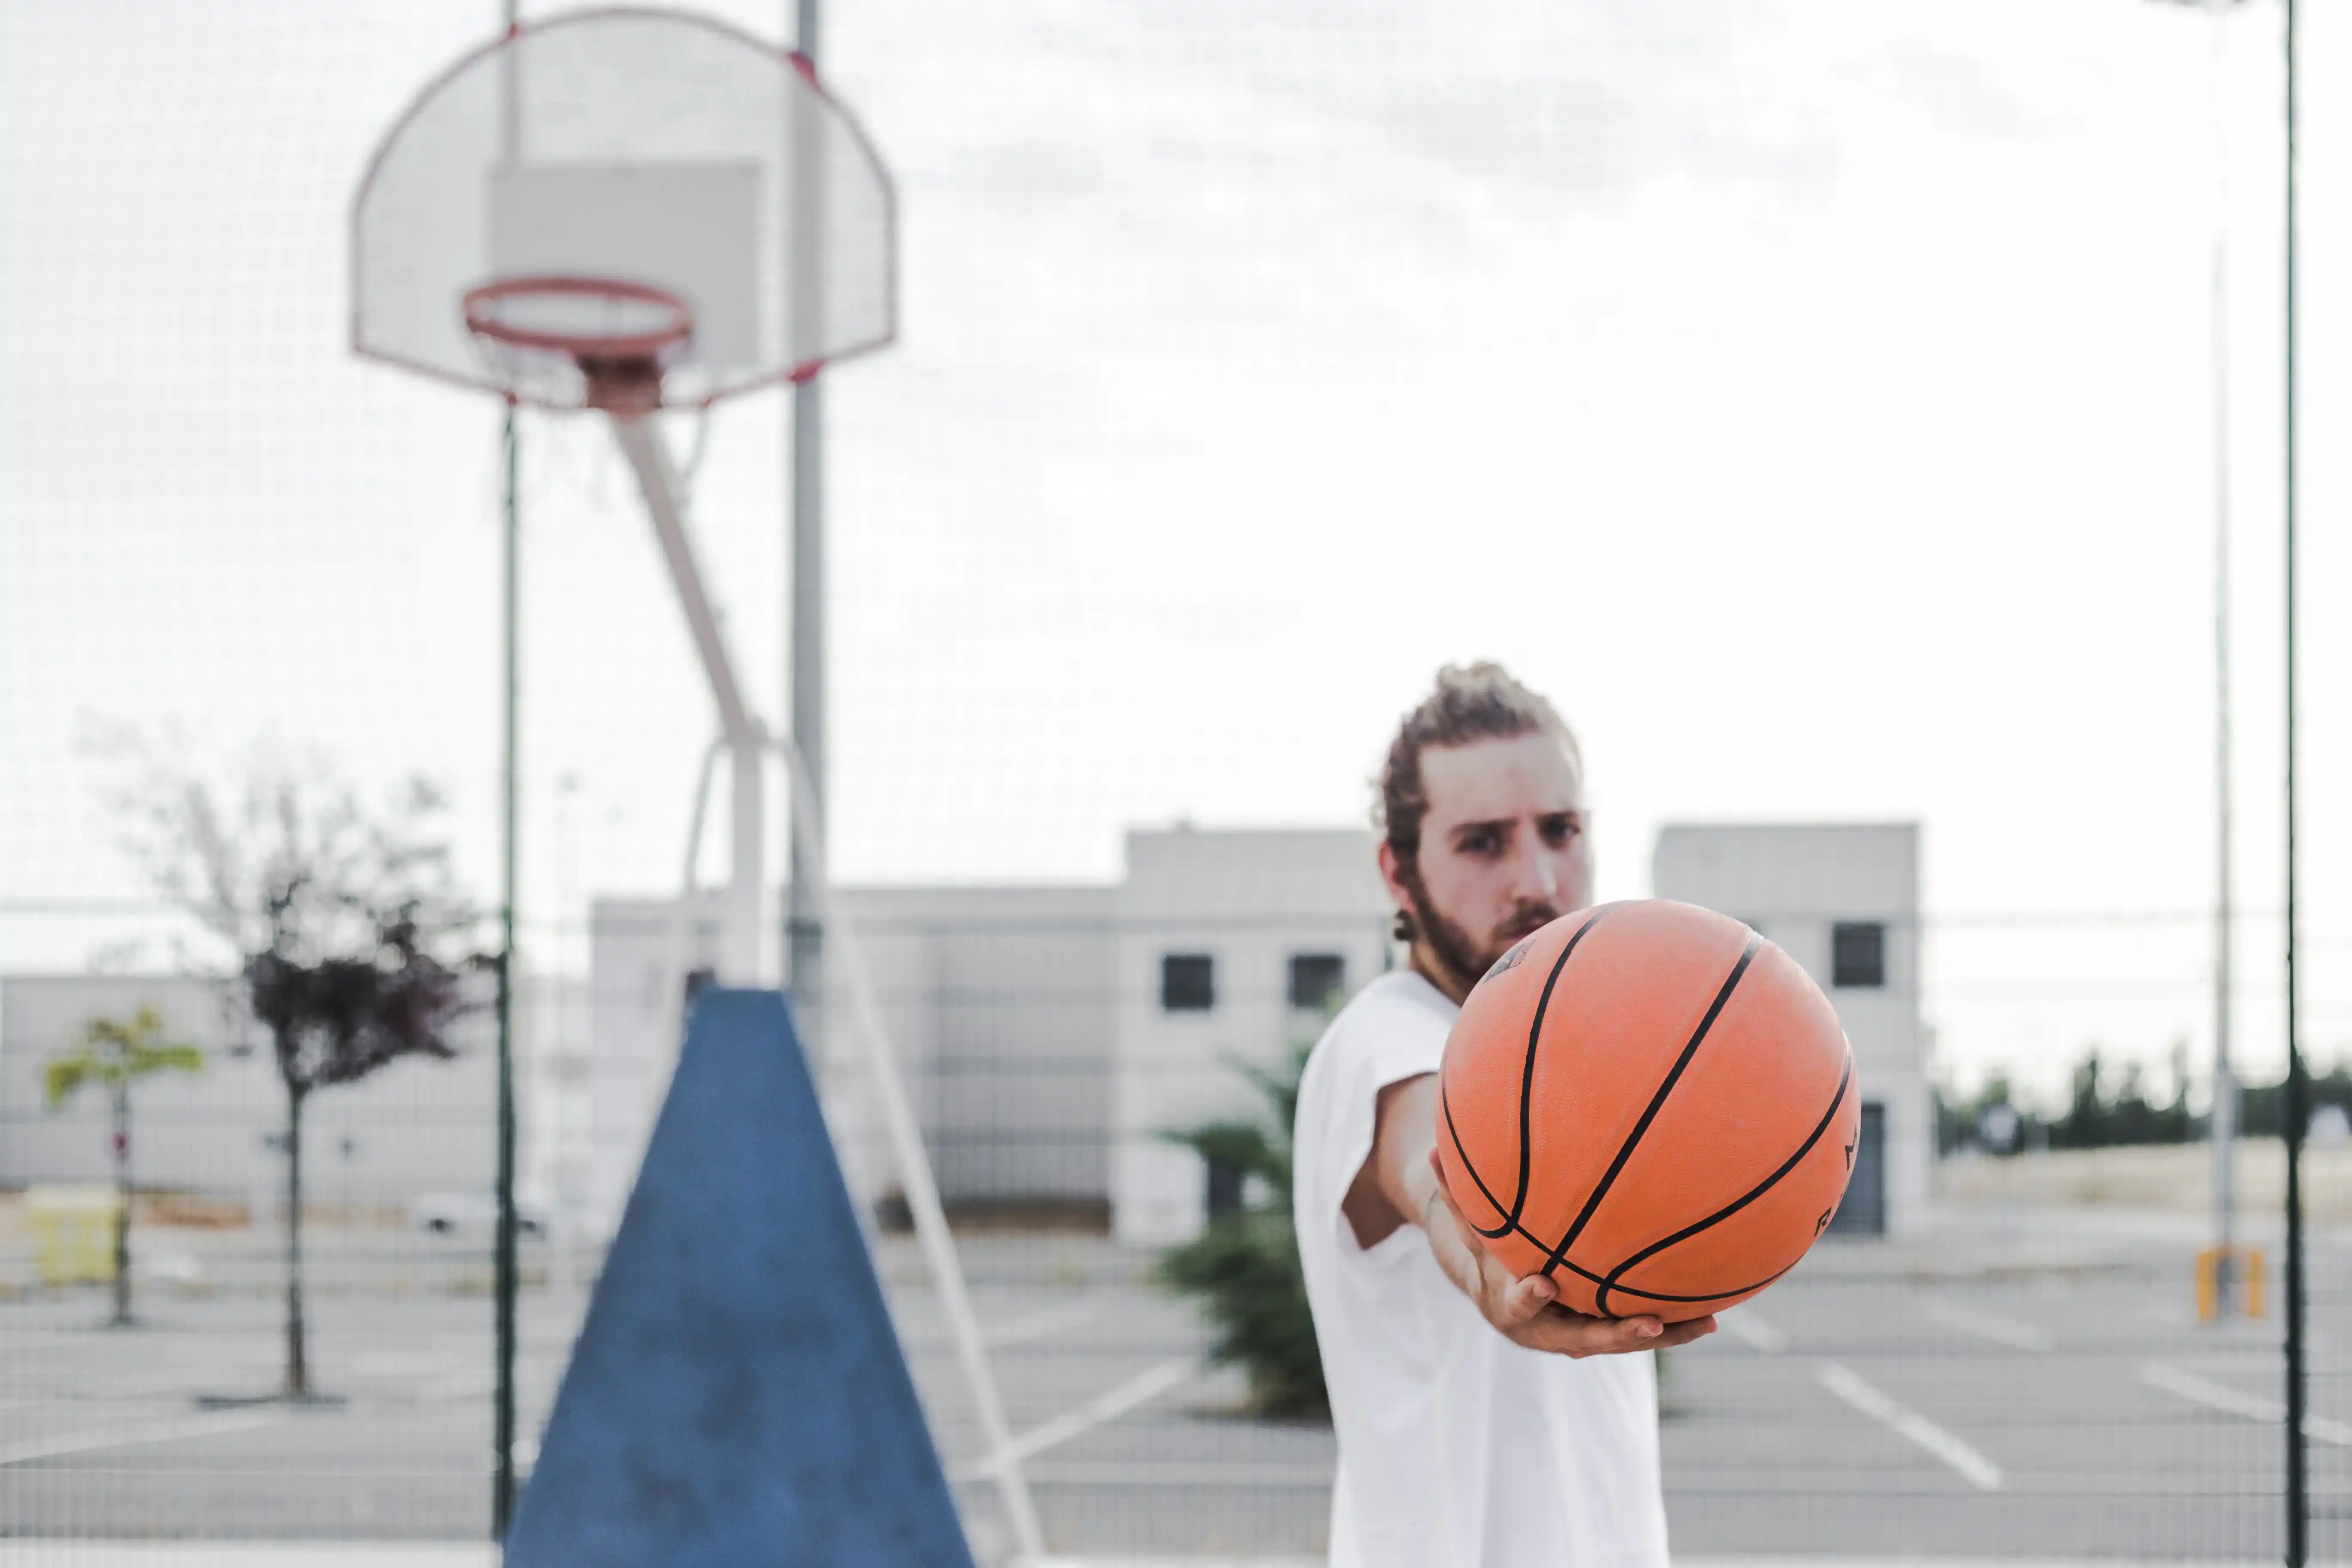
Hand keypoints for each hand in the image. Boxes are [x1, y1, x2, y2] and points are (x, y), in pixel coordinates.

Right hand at [1418, 1156, 1718, 1357]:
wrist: (1503, 1302)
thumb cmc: (1490, 1256)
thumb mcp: (1472, 1232)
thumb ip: (1457, 1197)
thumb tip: (1432, 1150)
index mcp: (1511, 1308)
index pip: (1519, 1303)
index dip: (1529, 1296)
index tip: (1542, 1282)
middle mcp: (1550, 1332)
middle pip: (1585, 1339)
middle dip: (1616, 1333)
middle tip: (1647, 1324)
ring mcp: (1581, 1338)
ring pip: (1622, 1341)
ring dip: (1663, 1334)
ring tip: (1704, 1323)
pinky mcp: (1605, 1335)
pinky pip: (1639, 1332)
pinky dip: (1673, 1326)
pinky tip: (1713, 1313)